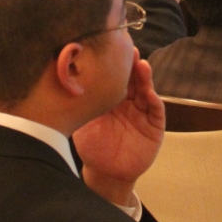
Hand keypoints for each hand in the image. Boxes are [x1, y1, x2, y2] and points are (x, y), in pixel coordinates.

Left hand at [75, 52, 164, 206]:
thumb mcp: (83, 122)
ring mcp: (142, 112)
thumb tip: (66, 83)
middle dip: (132, 64)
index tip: (111, 48)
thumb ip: (81, 104)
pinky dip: (153, 99)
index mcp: (111, 97)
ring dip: (145, 77)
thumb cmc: (92, 146)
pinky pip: (155, 110)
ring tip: (141, 65)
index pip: (115, 76)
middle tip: (129, 49)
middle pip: (132, 78)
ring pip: (145, 89)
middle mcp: (129, 101)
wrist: (105, 173)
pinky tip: (149, 91)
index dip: (115, 63)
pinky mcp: (154, 126)